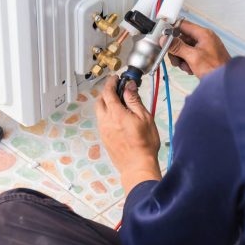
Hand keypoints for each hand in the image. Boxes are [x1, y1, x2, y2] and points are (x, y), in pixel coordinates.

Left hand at [96, 76, 161, 195]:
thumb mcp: (144, 117)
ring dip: (106, 103)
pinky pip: (102, 121)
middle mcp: (106, 121)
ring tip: (119, 103)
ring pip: (100, 111)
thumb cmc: (144, 144)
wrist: (137, 166)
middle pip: (100, 100)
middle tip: (117, 89)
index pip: (108, 92)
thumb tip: (129, 86)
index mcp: (116, 114)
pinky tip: (118, 117)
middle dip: (106, 92)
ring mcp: (103, 130)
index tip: (116, 78)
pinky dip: (107, 114)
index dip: (111, 82)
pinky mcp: (104, 138)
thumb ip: (134, 100)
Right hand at [165, 21, 230, 78]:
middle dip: (176, 50)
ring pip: (184, 48)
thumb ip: (177, 47)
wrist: (225, 82)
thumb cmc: (215, 68)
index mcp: (203, 34)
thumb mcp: (193, 56)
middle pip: (182, 39)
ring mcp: (204, 47)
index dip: (172, 30)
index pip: (182, 25)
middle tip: (175, 59)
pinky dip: (187, 62)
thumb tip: (165, 39)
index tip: (164, 38)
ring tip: (185, 66)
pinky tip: (190, 69)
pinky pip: (190, 56)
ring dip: (181, 58)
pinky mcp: (204, 56)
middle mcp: (204, 38)